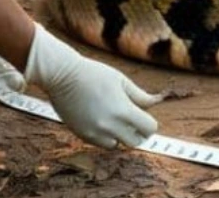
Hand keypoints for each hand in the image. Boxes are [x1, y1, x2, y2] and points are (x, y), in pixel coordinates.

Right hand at [24, 24, 159, 148]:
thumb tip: (156, 102)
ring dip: (120, 136)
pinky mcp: (83, 135)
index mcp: (123, 111)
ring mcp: (95, 133)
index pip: (148, 129)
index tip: (144, 116)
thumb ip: (140, 95)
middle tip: (132, 120)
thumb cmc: (93, 74)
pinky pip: (102, 144)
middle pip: (135, 142)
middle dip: (137, 132)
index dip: (149, 123)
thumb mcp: (121, 80)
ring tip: (114, 119)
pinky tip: (101, 120)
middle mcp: (110, 126)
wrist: (62, 76)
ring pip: (118, 145)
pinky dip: (105, 136)